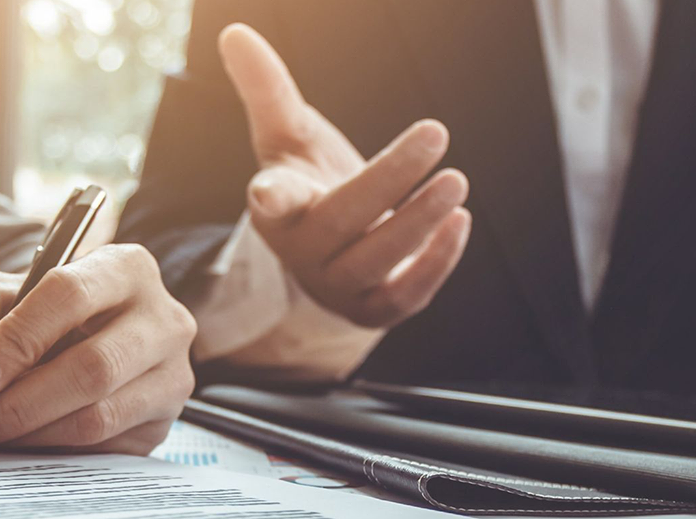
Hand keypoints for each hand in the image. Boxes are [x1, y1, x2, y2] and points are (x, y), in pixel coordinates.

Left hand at [0, 245, 196, 454]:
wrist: (64, 345)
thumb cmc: (28, 315)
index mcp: (123, 267)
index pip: (70, 295)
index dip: (16, 340)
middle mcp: (163, 318)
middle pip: (93, 366)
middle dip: (22, 402)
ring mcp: (172, 374)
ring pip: (100, 415)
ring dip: (33, 433)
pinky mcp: (163, 422)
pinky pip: (105, 448)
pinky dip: (53, 451)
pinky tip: (22, 444)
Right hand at [219, 24, 471, 328]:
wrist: (329, 254)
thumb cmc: (308, 182)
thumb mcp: (288, 136)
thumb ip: (267, 88)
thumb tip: (234, 31)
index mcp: (276, 208)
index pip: (272, 202)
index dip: (272, 197)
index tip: (266, 191)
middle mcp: (303, 252)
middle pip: (343, 221)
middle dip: (389, 179)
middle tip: (436, 131)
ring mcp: (338, 285)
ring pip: (377, 260)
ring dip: (419, 221)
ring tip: (457, 181)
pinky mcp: (373, 309)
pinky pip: (405, 296)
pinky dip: (436, 262)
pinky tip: (460, 221)